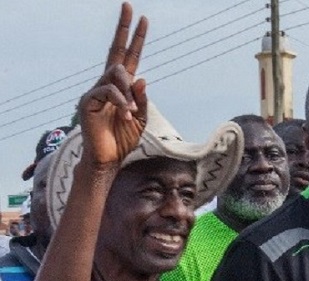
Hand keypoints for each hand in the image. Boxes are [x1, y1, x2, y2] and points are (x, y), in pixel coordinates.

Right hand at [79, 2, 147, 166]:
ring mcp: (96, 91)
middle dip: (124, 30)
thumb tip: (142, 78)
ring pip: (116, 74)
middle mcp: (107, 85)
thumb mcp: (140, 118)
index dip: (135, 39)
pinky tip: (125, 116)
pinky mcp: (87, 101)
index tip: (143, 19)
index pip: (129, 58)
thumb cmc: (123, 139)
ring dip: (128, 94)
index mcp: (122, 88)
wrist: (108, 159)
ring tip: (131, 114)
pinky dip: (120, 103)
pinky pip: (107, 92)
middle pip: (117, 52)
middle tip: (130, 6)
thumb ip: (142, 99)